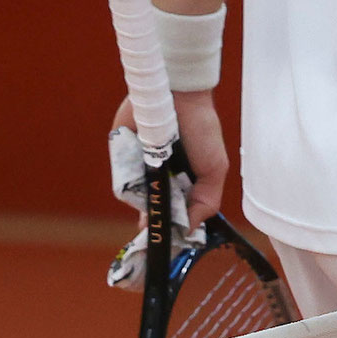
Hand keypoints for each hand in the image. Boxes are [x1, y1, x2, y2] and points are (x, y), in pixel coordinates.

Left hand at [111, 90, 229, 229]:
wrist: (178, 96)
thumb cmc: (201, 130)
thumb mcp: (215, 169)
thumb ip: (206, 203)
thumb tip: (186, 232)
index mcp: (185, 184)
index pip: (176, 215)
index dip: (172, 228)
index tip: (167, 242)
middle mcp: (162, 180)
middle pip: (154, 211)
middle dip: (154, 221)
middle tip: (152, 230)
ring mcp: (141, 171)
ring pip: (136, 199)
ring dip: (144, 199)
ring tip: (156, 182)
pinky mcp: (122, 160)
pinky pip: (121, 181)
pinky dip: (129, 180)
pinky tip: (143, 169)